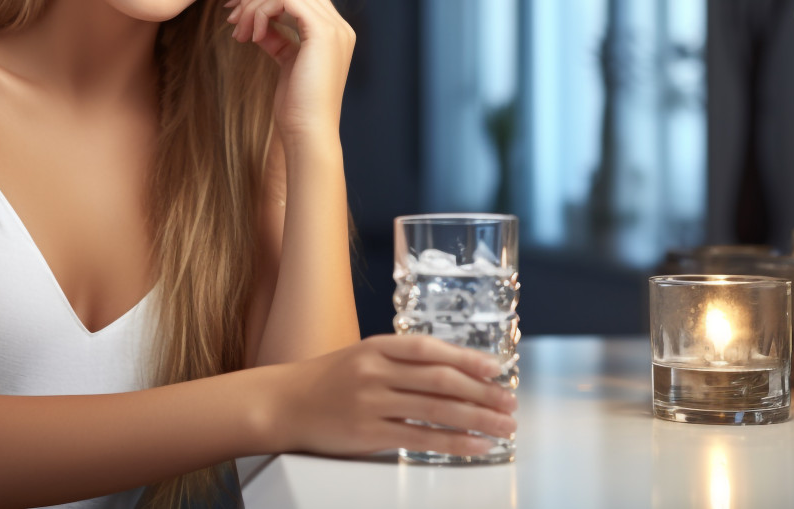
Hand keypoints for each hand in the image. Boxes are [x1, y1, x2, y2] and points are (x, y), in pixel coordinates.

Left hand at [225, 0, 354, 142]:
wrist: (309, 133)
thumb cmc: (296, 108)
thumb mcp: (286, 63)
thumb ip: (279, 37)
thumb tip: (260, 21)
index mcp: (333, 31)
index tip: (237, 14)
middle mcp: (339, 24)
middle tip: (232, 17)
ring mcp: (334, 27)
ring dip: (254, 3)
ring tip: (239, 32)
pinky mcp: (323, 32)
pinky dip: (262, 10)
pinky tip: (252, 36)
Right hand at [265, 335, 516, 457]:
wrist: (284, 403)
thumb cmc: (326, 382)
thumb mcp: (360, 358)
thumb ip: (399, 362)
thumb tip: (451, 372)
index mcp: (375, 347)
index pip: (429, 349)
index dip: (466, 357)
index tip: (497, 368)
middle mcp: (375, 371)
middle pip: (439, 379)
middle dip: (481, 391)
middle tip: (509, 401)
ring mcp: (371, 402)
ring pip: (435, 409)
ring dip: (476, 418)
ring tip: (503, 426)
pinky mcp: (367, 433)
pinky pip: (420, 437)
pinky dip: (453, 441)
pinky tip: (476, 445)